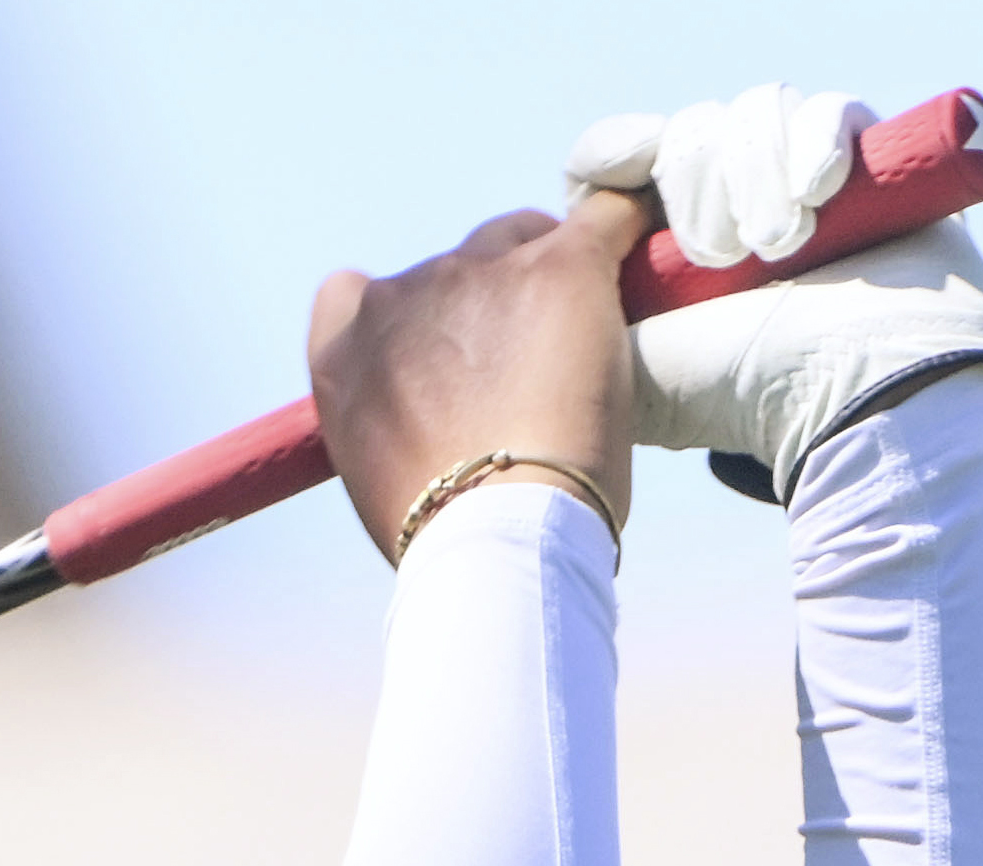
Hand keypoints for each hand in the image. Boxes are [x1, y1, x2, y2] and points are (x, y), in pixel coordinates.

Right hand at [305, 194, 640, 563]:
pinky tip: (639, 246)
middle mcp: (398, 294)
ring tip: (583, 343)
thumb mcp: (374, 466)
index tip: (443, 356)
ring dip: (549, 277)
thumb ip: (393, 409)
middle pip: (455, 264)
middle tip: (531, 367)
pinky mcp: (557, 267)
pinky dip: (624, 227)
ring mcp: (476, 272)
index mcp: (342, 345)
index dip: (411, 318)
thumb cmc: (441, 528)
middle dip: (490, 302)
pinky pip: (605, 217)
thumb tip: (439, 407)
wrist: (493, 532)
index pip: (358, 291)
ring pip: (525, 239)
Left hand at [567, 90, 982, 499]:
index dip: (618, 154)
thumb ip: (577, 308)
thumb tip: (545, 254)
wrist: (846, 401)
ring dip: (752, 176)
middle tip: (715, 250)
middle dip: (696, 178)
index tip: (623, 169)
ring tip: (771, 246)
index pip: (621, 158)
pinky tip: (812, 197)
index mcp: (663, 242)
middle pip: (688, 134)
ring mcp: (796, 186)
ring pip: (751, 119)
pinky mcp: (866, 170)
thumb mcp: (628, 358)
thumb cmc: (733, 391)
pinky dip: (814, 147)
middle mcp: (728, 205)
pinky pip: (829, 116)